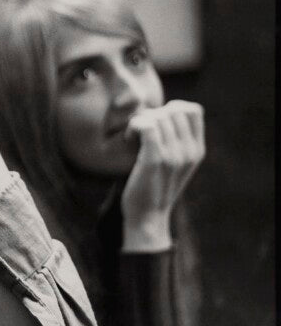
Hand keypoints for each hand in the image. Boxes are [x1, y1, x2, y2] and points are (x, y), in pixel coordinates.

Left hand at [120, 100, 204, 250]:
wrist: (147, 216)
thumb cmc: (154, 185)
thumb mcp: (175, 162)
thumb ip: (177, 139)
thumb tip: (164, 110)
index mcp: (197, 150)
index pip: (193, 110)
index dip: (171, 109)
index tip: (157, 124)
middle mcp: (189, 152)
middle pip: (173, 110)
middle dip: (153, 113)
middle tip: (141, 131)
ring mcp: (174, 156)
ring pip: (158, 116)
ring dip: (140, 121)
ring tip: (133, 137)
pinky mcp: (155, 160)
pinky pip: (147, 127)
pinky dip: (134, 126)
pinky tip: (129, 138)